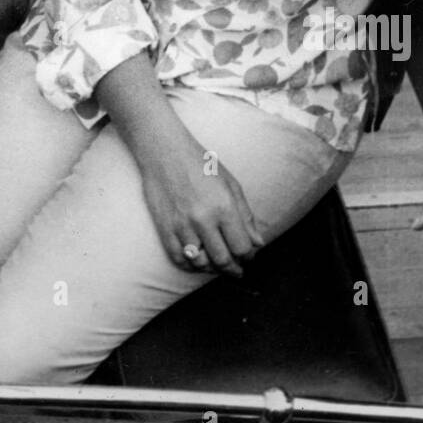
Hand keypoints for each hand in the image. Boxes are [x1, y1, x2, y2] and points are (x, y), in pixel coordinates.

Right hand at [137, 131, 264, 275]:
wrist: (165, 152)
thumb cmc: (201, 164)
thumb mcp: (231, 184)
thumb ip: (246, 216)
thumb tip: (258, 243)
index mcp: (224, 206)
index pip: (242, 247)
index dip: (248, 256)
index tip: (248, 257)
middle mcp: (203, 219)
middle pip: (223, 260)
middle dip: (233, 269)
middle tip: (237, 270)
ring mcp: (182, 225)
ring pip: (201, 263)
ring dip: (213, 269)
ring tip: (218, 265)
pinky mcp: (165, 228)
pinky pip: (180, 259)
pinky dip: (191, 266)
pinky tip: (199, 262)